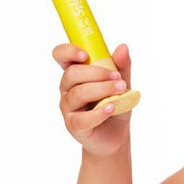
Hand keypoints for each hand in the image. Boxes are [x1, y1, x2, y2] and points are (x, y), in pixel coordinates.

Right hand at [55, 41, 132, 155]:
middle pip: (71, 74)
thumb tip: (123, 48)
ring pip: (78, 94)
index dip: (68, 51)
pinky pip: (83, 118)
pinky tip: (112, 108)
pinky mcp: (74, 125)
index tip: (85, 55)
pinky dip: (99, 112)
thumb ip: (122, 67)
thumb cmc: (115, 105)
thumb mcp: (122, 84)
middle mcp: (67, 89)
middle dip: (96, 73)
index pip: (61, 56)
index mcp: (76, 73)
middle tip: (117, 77)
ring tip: (121, 90)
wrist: (115, 135)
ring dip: (101, 89)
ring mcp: (68, 108)